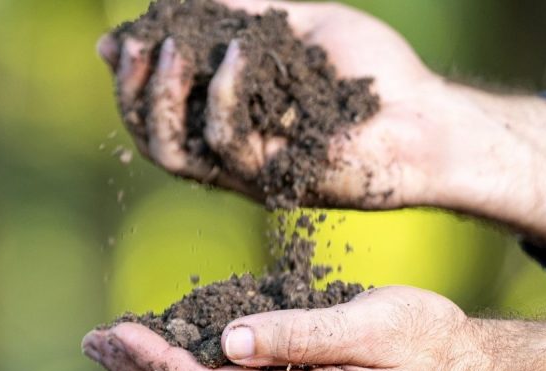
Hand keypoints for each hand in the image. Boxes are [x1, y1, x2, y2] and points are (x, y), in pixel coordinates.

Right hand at [98, 0, 444, 208]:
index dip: (131, 77)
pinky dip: (225, 91)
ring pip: (175, 152)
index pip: (159, 108)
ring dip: (162, 97)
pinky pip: (229, 142)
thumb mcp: (298, 26)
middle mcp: (230, 154)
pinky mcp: (275, 179)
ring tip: (169, 47)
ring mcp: (250, 172)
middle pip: (153, 137)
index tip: (119, 39)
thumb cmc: (371, 74)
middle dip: (133, 89)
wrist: (426, 116)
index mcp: (227, 121)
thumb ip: (243, 13)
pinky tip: (238, 50)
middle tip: (136, 44)